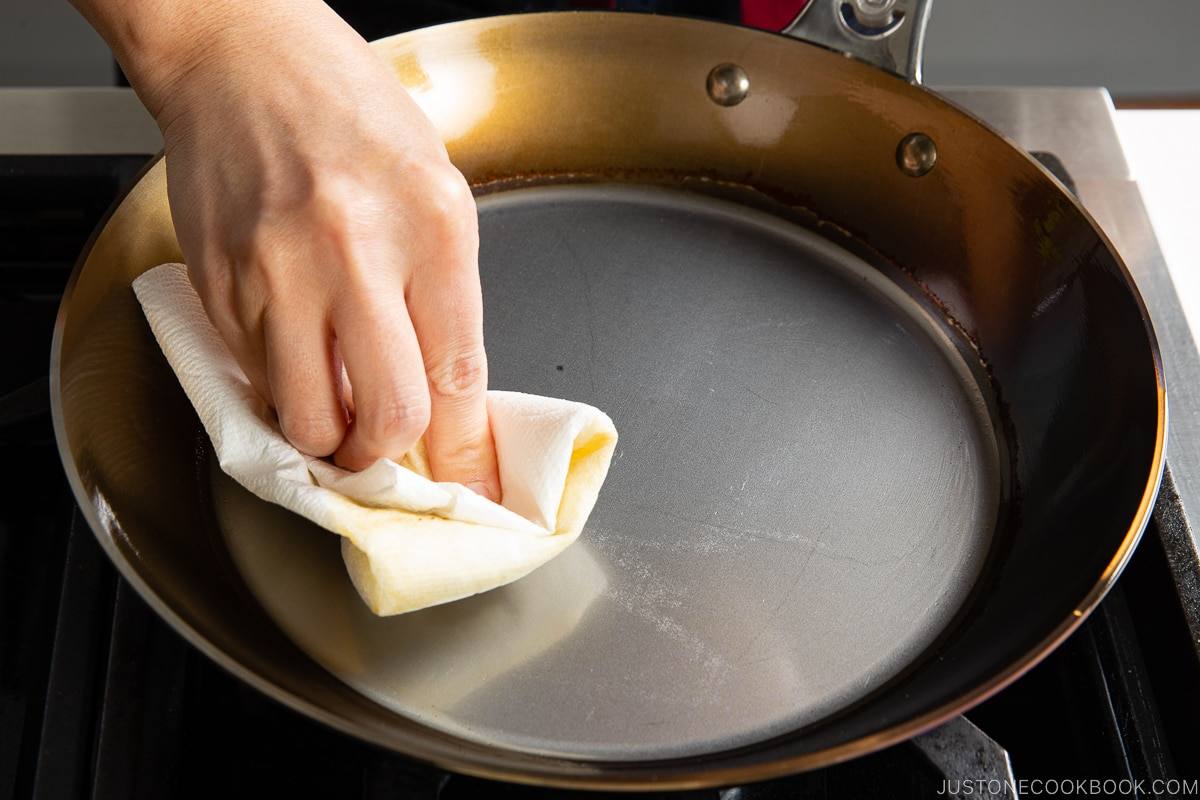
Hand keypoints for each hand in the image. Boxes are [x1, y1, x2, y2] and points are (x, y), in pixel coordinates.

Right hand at [80, 0, 499, 498]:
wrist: (241, 56)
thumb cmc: (347, 112)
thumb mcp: (435, 190)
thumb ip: (443, 296)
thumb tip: (446, 396)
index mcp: (432, 225)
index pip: (459, 377)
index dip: (466, 455)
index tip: (470, 489)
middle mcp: (356, 252)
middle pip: (386, 417)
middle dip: (391, 459)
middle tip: (387, 452)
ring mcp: (278, 271)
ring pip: (307, 417)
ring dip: (327, 437)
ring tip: (335, 410)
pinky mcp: (220, 285)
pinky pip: (255, 377)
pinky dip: (279, 388)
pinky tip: (293, 353)